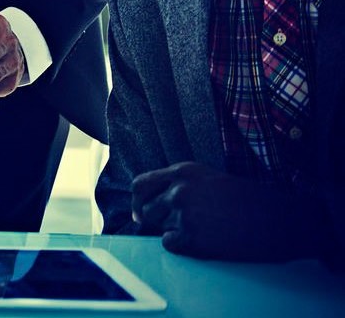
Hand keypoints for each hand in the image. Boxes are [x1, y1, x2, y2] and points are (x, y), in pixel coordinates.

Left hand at [131, 162, 323, 260]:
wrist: (281, 220)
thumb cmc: (251, 200)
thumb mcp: (211, 179)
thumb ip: (181, 185)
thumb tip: (149, 205)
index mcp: (183, 171)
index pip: (140, 184)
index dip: (138, 201)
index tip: (140, 213)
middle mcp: (178, 190)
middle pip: (146, 209)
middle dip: (157, 220)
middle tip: (180, 226)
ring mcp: (184, 214)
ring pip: (160, 227)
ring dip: (175, 231)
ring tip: (205, 229)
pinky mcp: (191, 238)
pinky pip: (171, 245)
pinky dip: (184, 247)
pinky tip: (208, 241)